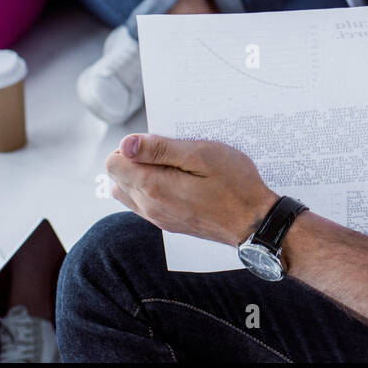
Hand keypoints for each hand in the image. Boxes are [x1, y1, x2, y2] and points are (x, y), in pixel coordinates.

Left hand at [106, 134, 279, 245]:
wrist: (254, 221)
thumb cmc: (234, 183)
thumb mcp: (200, 154)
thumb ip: (160, 149)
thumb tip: (125, 144)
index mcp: (152, 187)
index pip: (112, 163)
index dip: (131, 146)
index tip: (158, 143)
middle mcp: (148, 207)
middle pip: (117, 178)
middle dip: (135, 160)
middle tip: (170, 153)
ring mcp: (157, 218)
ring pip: (128, 192)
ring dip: (141, 175)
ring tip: (173, 167)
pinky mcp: (168, 224)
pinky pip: (144, 204)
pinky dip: (152, 189)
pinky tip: (178, 182)